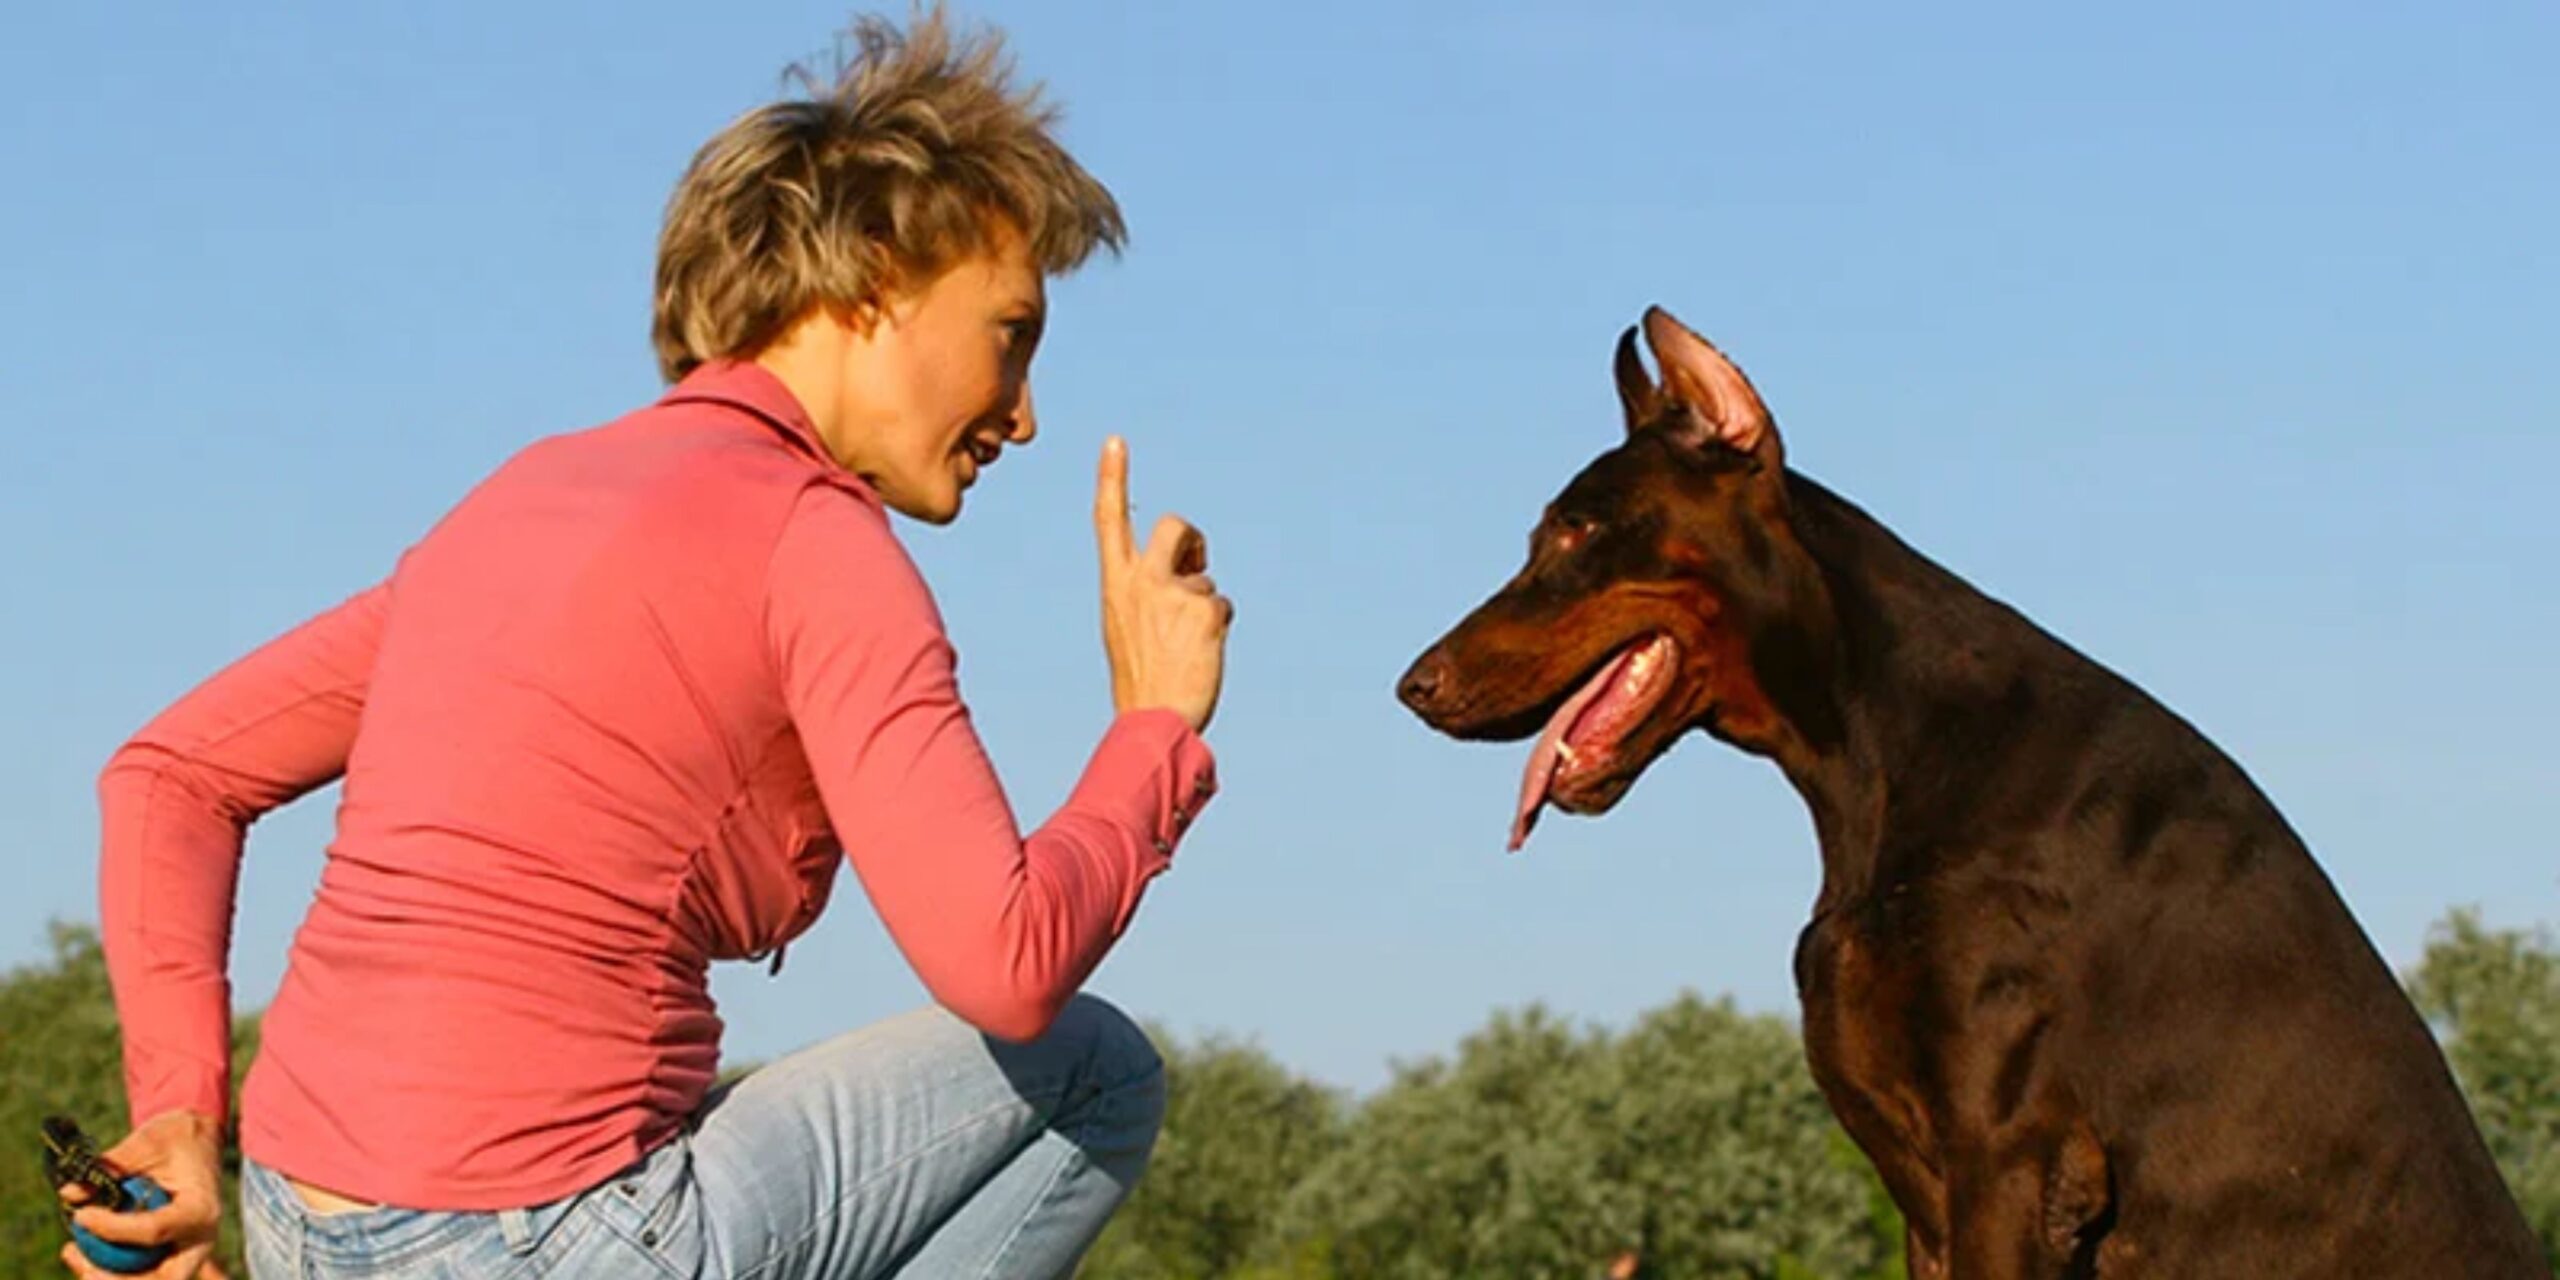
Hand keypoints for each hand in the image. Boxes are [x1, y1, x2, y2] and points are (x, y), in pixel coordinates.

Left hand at [57, 1110, 228, 1279]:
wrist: (196, 1141)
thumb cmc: (175, 1137)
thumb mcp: (146, 1143)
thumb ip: (111, 1166)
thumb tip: (69, 1193)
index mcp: (200, 1209)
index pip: (154, 1231)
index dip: (112, 1228)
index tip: (80, 1215)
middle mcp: (197, 1240)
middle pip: (160, 1279)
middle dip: (116, 1278)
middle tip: (79, 1256)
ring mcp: (184, 1252)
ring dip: (106, 1277)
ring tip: (72, 1252)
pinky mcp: (168, 1256)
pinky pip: (138, 1275)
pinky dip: (106, 1271)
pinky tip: (79, 1253)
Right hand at [1093, 435, 1231, 732]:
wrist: (1154, 719)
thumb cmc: (1142, 680)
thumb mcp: (1128, 627)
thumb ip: (1150, 594)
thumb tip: (1194, 576)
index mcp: (1115, 584)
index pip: (1108, 520)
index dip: (1112, 478)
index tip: (1115, 441)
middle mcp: (1141, 580)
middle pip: (1174, 525)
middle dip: (1192, 539)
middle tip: (1198, 564)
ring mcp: (1173, 592)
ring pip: (1205, 579)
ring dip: (1205, 608)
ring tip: (1187, 647)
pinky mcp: (1205, 608)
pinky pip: (1223, 605)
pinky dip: (1219, 628)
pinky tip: (1203, 654)